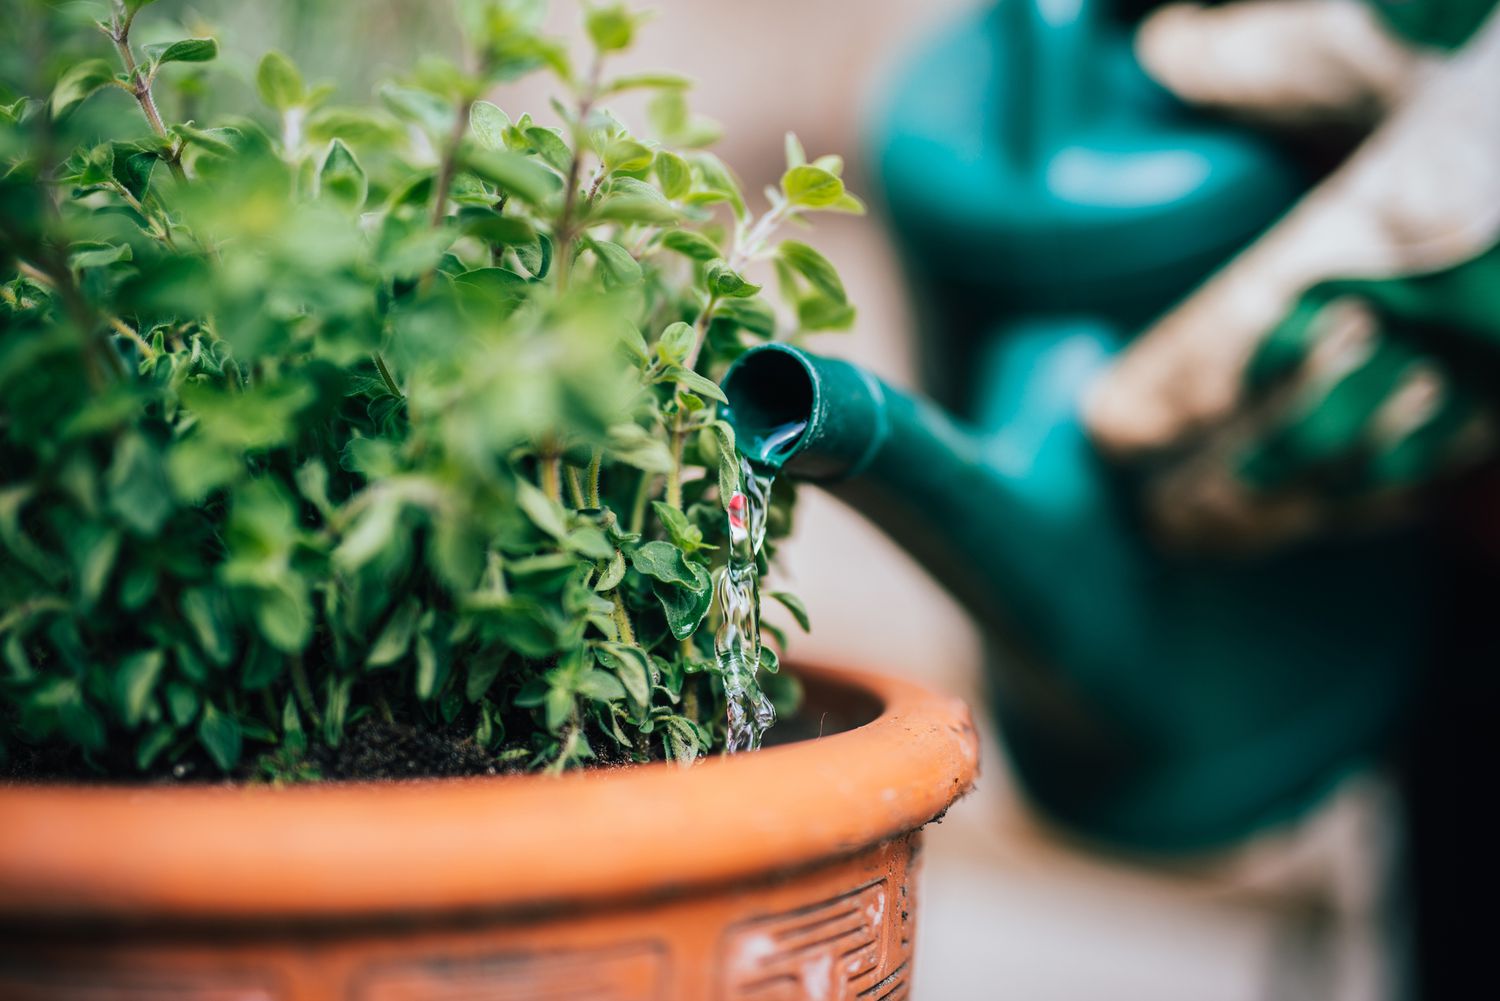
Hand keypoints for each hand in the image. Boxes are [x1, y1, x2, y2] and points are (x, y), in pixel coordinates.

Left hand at [1083, 0, 1499, 551]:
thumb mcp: (1408, 32)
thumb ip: (1283, 55)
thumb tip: (1160, 50)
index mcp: (1404, 211)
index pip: (1257, 324)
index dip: (1176, 387)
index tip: (1108, 430)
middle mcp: (1454, 303)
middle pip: (1308, 425)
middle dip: (1221, 487)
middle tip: (1146, 522)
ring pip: (1381, 462)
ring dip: (1289, 513)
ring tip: (1207, 539)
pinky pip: (1452, 454)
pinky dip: (1378, 493)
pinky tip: (1328, 511)